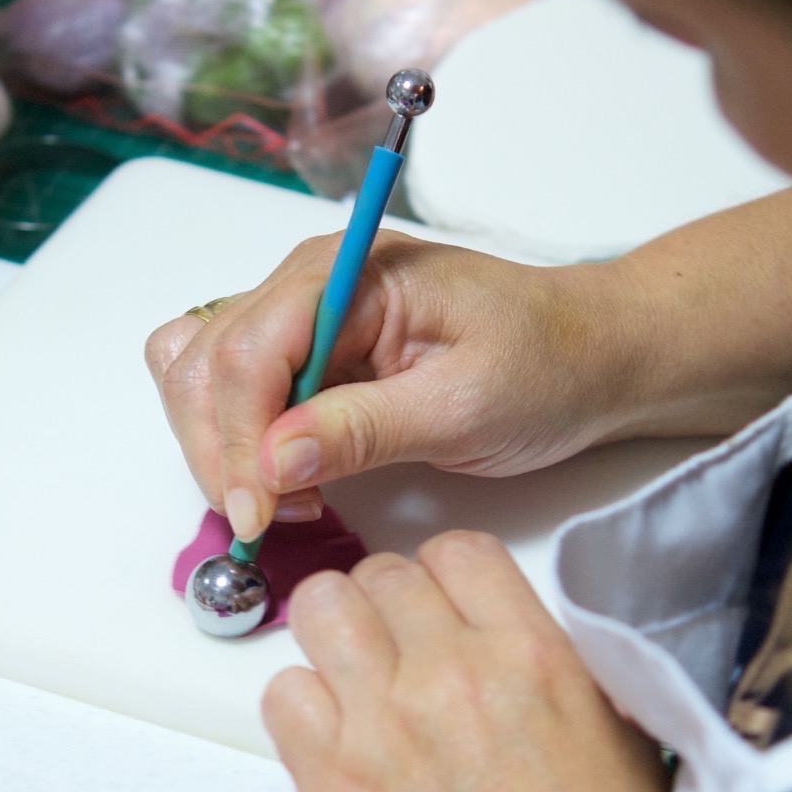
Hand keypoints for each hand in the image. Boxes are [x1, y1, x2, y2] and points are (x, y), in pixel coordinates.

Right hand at [144, 232, 621, 540]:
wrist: (590, 354)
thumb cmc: (546, 364)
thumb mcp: (466, 405)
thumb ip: (366, 429)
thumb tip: (275, 460)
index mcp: (349, 271)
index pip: (249, 351)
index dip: (237, 439)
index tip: (258, 513)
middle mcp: (308, 281)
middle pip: (206, 362)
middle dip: (220, 450)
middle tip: (268, 521)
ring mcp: (300, 314)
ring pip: (201, 375)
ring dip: (218, 446)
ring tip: (284, 500)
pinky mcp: (306, 353)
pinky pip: (231, 390)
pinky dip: (233, 440)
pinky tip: (284, 478)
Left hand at [265, 534, 789, 791]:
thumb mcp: (616, 737)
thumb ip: (551, 669)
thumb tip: (506, 642)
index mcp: (532, 654)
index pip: (458, 550)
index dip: (443, 577)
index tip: (441, 608)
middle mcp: (450, 673)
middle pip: (380, 574)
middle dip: (386, 605)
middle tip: (396, 651)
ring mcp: (381, 724)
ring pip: (320, 609)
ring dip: (334, 634)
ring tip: (354, 680)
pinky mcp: (329, 783)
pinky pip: (280, 694)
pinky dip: (301, 706)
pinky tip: (334, 741)